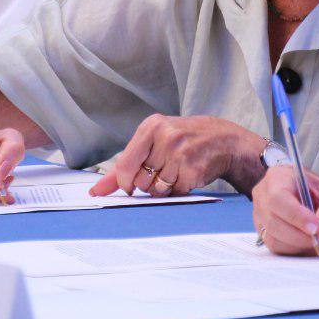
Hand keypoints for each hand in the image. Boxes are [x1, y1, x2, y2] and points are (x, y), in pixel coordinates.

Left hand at [88, 114, 264, 197]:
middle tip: (163, 169)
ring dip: (164, 187)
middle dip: (148, 183)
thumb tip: (96, 190)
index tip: (129, 185)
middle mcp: (165, 137)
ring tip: (176, 170)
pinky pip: (175, 192)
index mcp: (151, 127)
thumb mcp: (153, 141)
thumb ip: (125, 164)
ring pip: (157, 189)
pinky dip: (179, 189)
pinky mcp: (193, 169)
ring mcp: (180, 153)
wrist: (222, 140)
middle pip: (140, 181)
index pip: (124, 165)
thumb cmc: (182, 141)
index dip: (124, 182)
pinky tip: (188, 174)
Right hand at [251, 164, 318, 253]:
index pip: (278, 197)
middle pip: (273, 221)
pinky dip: (296, 250)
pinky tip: (312, 243)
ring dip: (300, 245)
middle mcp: (264, 194)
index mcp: (279, 176)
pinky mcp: (265, 232)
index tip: (317, 228)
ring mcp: (261, 214)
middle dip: (301, 236)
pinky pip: (277, 247)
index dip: (296, 216)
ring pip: (273, 238)